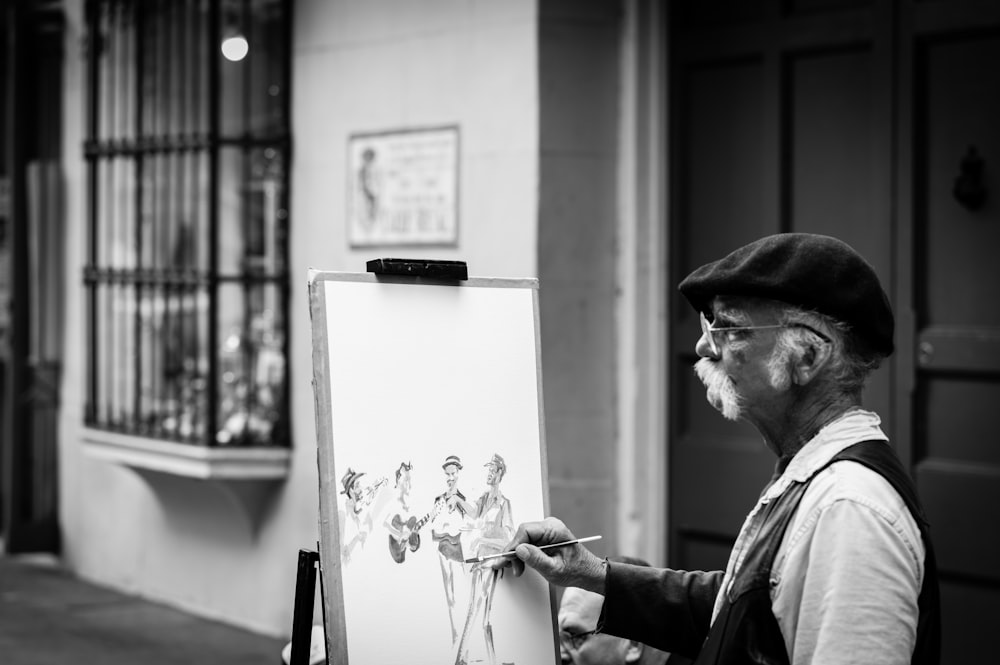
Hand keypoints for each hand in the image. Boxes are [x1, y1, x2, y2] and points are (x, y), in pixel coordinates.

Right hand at [489, 517, 605, 593]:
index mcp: (554, 529)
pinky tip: (520, 564)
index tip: (506, 559)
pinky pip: (528, 542)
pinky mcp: (544, 538)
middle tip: (510, 567)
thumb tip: (519, 550)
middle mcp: (549, 526)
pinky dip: (523, 554)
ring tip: (517, 569)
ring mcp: (546, 531)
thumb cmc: (575, 570)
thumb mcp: (554, 569)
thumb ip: (536, 559)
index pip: (526, 530)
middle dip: (514, 552)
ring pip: (523, 539)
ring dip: (517, 555)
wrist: (586, 573)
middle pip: (522, 534)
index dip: (513, 545)